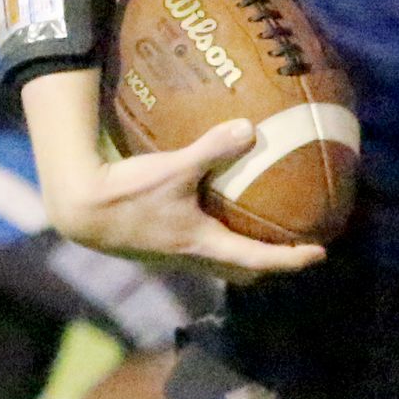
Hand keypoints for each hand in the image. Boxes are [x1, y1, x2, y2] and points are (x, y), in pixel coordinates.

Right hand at [43, 117, 327, 283]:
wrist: (79, 210)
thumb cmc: (126, 193)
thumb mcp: (172, 168)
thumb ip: (211, 148)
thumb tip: (250, 128)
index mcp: (203, 244)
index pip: (257, 261)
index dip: (291, 260)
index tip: (319, 253)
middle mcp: (191, 256)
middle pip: (240, 270)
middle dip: (269, 262)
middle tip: (292, 246)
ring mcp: (171, 253)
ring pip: (218, 260)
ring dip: (242, 250)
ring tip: (259, 227)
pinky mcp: (156, 243)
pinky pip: (197, 244)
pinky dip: (215, 234)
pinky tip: (211, 208)